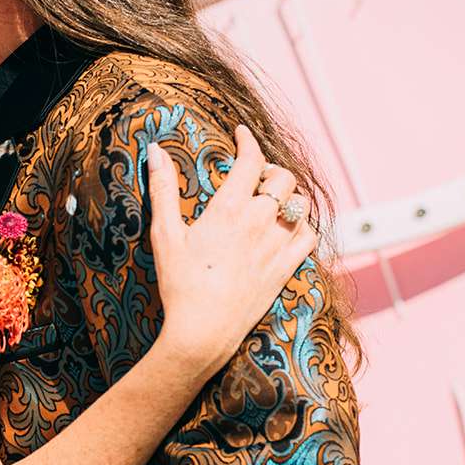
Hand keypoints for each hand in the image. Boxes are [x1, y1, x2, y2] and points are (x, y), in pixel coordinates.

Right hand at [148, 125, 317, 380]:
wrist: (203, 331)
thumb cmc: (179, 283)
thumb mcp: (165, 234)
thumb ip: (163, 189)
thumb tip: (155, 151)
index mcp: (230, 210)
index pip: (250, 160)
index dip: (248, 141)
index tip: (241, 134)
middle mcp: (260, 223)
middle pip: (283, 179)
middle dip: (270, 170)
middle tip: (255, 175)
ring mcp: (277, 247)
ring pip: (301, 206)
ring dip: (289, 197)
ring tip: (273, 200)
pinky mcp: (286, 269)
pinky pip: (309, 237)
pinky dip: (303, 226)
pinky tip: (287, 228)